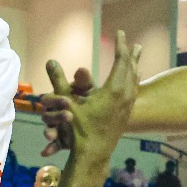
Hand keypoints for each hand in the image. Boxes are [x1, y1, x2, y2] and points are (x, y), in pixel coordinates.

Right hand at [38, 66, 98, 155]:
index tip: (67, 101)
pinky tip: (46, 153)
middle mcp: (55, 114)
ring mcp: (59, 129)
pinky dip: (50, 148)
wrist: (102, 119)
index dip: (56, 100)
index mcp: (59, 99)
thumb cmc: (92, 100)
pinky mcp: (63, 142)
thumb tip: (81, 69)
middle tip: (69, 116)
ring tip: (51, 136)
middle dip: (56, 116)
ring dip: (50, 132)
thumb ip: (82, 82)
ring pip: (50, 130)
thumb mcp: (88, 92)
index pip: (49, 99)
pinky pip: (55, 146)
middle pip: (48, 116)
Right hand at [57, 32, 140, 156]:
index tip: (121, 33)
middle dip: (132, 54)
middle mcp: (125, 96)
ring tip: (137, 58)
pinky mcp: (127, 114)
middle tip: (134, 43)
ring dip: (135, 67)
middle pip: (132, 69)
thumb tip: (49, 60)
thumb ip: (59, 80)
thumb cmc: (79, 129)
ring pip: (135, 81)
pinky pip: (134, 91)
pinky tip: (134, 81)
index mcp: (113, 90)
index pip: (120, 61)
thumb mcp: (67, 102)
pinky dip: (134, 81)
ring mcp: (128, 106)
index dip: (120, 45)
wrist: (93, 153)